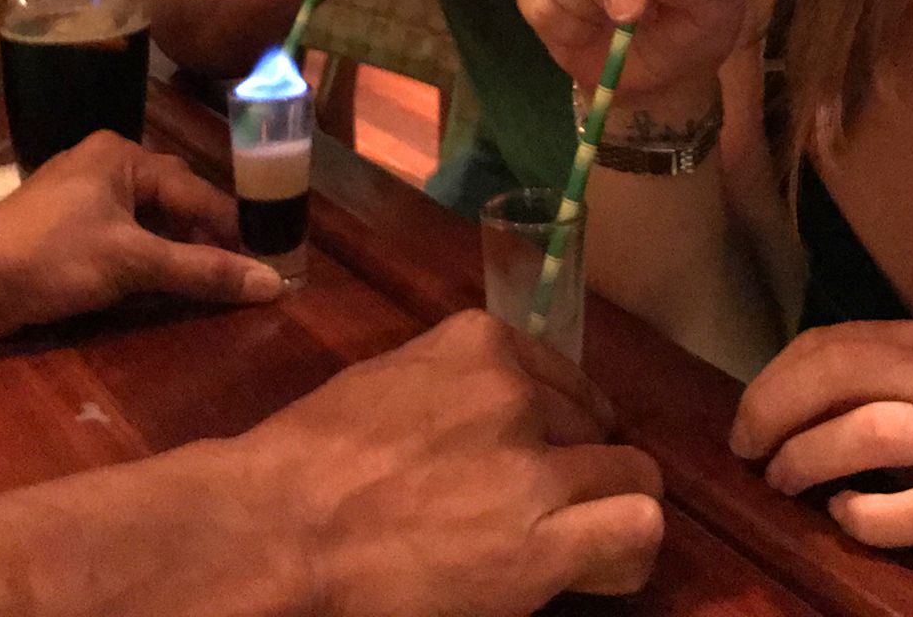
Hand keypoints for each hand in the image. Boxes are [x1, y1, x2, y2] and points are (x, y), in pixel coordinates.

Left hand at [0, 132, 284, 337]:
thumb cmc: (51, 257)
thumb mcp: (134, 263)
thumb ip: (203, 271)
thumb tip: (273, 283)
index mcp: (123, 156)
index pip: (197, 191)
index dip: (232, 229)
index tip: (267, 261)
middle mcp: (106, 167)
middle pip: (174, 205)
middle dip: (206, 242)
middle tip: (243, 278)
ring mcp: (83, 200)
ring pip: (148, 227)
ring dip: (176, 258)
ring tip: (212, 290)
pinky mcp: (66, 233)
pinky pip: (123, 244)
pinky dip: (145, 267)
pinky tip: (164, 294)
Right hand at [241, 310, 665, 614]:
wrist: (276, 528)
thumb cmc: (306, 459)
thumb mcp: (387, 381)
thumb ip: (449, 386)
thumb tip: (482, 414)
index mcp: (478, 344)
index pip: (564, 378)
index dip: (559, 424)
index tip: (540, 455)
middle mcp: (518, 393)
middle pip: (597, 428)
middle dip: (577, 466)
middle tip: (539, 507)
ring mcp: (535, 467)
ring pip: (634, 477)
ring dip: (606, 509)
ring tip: (574, 542)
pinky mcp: (543, 543)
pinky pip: (636, 528)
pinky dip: (625, 551)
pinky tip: (594, 568)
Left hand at [731, 318, 912, 580]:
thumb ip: (870, 388)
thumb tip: (772, 408)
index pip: (829, 342)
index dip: (772, 381)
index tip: (745, 422)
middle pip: (837, 371)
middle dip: (774, 411)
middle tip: (749, 452)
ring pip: (868, 430)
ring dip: (808, 458)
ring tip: (785, 483)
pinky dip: (866, 515)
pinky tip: (847, 518)